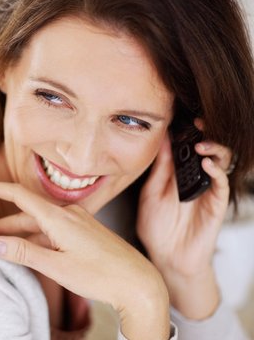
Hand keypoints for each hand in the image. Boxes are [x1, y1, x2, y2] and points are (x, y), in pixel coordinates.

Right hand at [0, 181, 169, 339]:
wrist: (140, 285)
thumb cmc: (102, 276)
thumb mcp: (57, 266)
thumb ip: (23, 253)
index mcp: (59, 217)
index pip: (19, 195)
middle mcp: (68, 214)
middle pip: (27, 212)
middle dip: (2, 220)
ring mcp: (78, 223)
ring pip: (39, 223)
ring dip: (18, 230)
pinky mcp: (84, 233)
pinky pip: (52, 230)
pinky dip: (35, 237)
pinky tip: (28, 248)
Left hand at [137, 124, 232, 318]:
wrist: (167, 257)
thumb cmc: (156, 228)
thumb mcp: (151, 193)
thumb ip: (159, 168)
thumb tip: (161, 139)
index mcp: (177, 173)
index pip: (186, 145)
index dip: (187, 130)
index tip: (180, 116)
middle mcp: (194, 178)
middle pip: (207, 149)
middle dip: (205, 133)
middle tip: (199, 122)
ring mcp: (207, 190)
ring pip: (220, 161)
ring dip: (214, 149)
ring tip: (202, 144)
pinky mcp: (216, 204)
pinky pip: (221, 183)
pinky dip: (216, 171)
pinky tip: (207, 164)